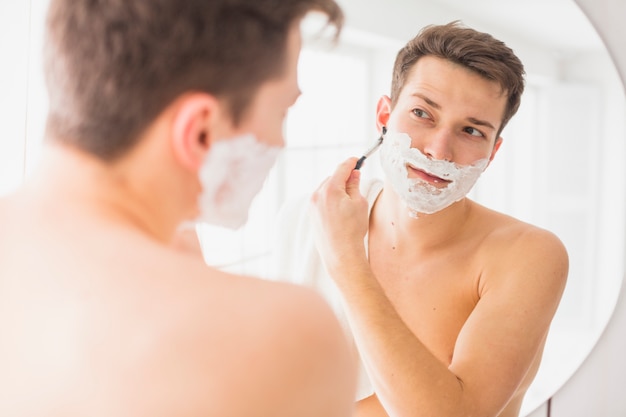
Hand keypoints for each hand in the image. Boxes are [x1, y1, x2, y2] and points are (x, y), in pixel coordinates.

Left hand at [310, 157, 368, 275]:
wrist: (340, 253)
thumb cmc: (352, 230)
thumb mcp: (359, 203)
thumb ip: (354, 185)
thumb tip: (353, 174)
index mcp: (330, 189)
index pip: (341, 168)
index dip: (351, 162)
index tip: (358, 160)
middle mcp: (317, 195)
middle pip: (332, 178)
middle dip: (344, 178)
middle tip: (357, 181)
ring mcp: (312, 205)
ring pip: (326, 189)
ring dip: (336, 189)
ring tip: (349, 201)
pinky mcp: (311, 214)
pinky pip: (321, 199)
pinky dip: (330, 199)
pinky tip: (340, 210)